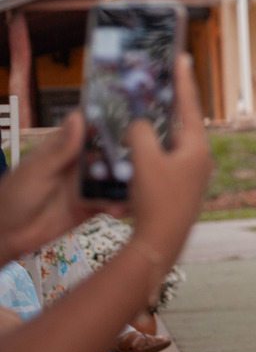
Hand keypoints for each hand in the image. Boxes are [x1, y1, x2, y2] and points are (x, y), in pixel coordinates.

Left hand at [0, 111, 125, 263]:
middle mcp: (78, 164)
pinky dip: (121, 205)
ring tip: (138, 188)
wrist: (9, 235)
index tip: (134, 118)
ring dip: (126, 182)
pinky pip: (112, 203)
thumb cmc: (16, 196)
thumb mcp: (38, 170)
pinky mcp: (92, 207)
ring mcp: (86, 186)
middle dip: (126, 154)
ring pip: (114, 178)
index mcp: (63, 148)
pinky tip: (124, 210)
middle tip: (146, 157)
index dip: (108, 122)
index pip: (88, 129)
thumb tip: (79, 116)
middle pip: (107, 153)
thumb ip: (62, 148)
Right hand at [124, 54, 213, 268]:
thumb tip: (140, 126)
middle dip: (167, 105)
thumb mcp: (144, 159)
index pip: (189, 106)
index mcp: (197, 148)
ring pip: (171, 143)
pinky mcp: (181, 188)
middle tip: (158, 83)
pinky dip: (152, 150)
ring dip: (156, 130)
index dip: (184, 80)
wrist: (162, 241)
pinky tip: (137, 150)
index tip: (183, 57)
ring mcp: (192, 175)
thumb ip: (141, 133)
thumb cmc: (157, 199)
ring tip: (141, 114)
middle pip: (181, 123)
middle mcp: (200, 159)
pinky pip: (166, 159)